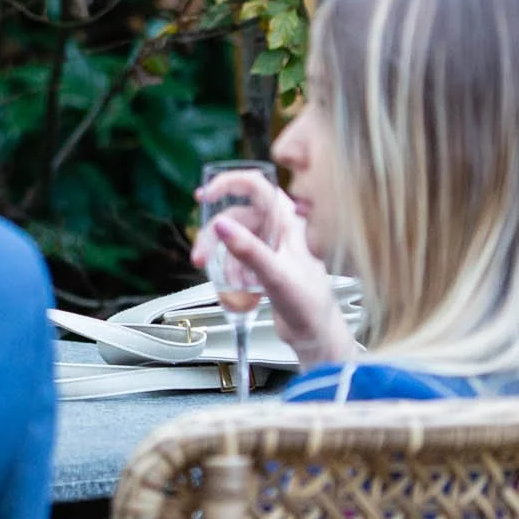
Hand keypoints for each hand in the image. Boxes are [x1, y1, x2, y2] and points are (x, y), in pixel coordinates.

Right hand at [189, 169, 354, 367]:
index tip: (205, 197)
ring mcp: (271, 246)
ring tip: (229, 284)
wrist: (318, 335)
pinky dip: (231, 271)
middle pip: (235, 216)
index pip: (256, 185)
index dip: (228, 183)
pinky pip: (236, 257)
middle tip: (200, 257)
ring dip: (222, 260)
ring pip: (233, 238)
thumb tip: (220, 225)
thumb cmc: (309, 305)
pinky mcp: (264, 263)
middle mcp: (279, 229)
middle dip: (213, 237)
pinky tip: (239, 289)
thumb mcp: (276, 275)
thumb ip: (248, 250)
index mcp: (289, 221)